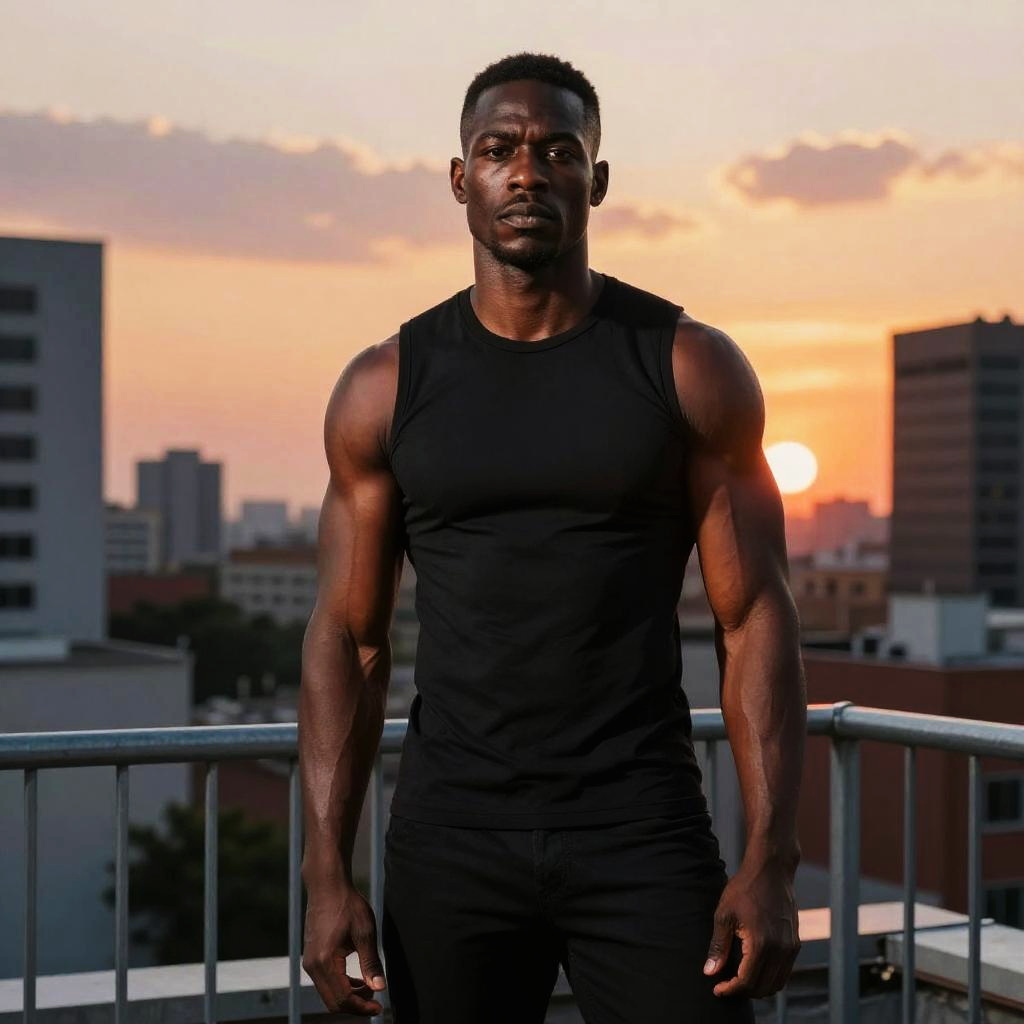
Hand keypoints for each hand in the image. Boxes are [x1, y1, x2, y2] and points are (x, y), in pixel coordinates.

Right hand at [302, 878, 387, 1015]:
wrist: (327, 886)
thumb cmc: (347, 904)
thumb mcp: (365, 932)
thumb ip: (371, 963)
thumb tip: (379, 988)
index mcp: (325, 961)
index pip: (342, 998)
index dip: (362, 1007)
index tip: (379, 1007)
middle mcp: (312, 966)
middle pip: (333, 1002)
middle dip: (356, 1005)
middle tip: (376, 999)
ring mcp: (309, 963)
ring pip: (328, 994)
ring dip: (349, 996)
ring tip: (369, 986)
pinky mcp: (311, 958)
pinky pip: (325, 983)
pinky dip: (341, 986)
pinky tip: (357, 979)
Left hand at [703, 856, 799, 997]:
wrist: (771, 870)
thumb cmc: (744, 888)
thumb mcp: (724, 915)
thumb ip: (718, 946)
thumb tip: (710, 972)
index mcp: (761, 945)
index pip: (746, 982)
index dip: (730, 990)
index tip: (717, 989)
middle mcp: (780, 950)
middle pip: (763, 988)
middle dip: (743, 992)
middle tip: (726, 985)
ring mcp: (790, 948)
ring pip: (776, 983)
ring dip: (758, 987)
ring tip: (739, 980)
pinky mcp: (795, 943)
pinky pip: (784, 972)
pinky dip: (770, 978)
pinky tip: (754, 968)